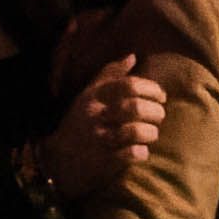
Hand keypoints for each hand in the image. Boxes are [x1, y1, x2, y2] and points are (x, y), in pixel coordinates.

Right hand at [36, 52, 167, 204]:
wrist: (57, 160)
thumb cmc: (80, 122)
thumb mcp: (88, 94)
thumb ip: (110, 75)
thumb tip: (132, 56)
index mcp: (95, 97)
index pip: (129, 85)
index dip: (151, 89)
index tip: (161, 96)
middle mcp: (96, 116)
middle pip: (135, 107)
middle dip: (156, 112)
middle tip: (159, 116)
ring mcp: (99, 139)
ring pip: (135, 131)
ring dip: (151, 133)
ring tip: (151, 134)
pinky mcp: (103, 162)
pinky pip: (131, 154)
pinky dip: (142, 152)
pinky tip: (140, 151)